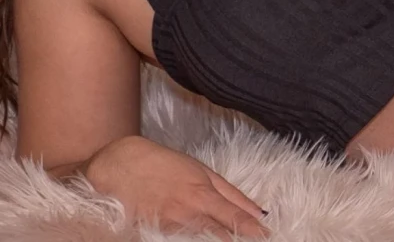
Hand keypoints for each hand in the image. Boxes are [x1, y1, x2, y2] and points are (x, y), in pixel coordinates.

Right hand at [85, 136, 267, 237]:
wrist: (118, 164)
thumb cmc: (163, 165)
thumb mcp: (201, 171)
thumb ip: (233, 194)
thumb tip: (261, 214)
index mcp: (202, 194)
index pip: (237, 220)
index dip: (256, 233)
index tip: (271, 240)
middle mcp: (188, 214)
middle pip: (222, 239)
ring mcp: (169, 229)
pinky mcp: (152, 237)